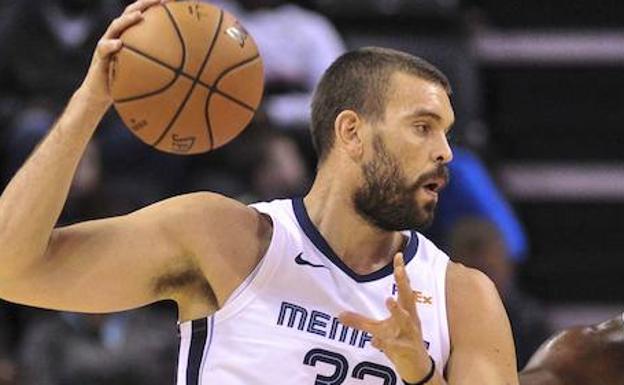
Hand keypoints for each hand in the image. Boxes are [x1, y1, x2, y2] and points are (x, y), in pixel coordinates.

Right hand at [79, 0, 169, 107]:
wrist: (99, 94)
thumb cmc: (124, 81)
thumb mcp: (142, 71)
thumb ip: (156, 65)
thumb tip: (185, 71)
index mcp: (128, 36)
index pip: (141, 15)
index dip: (153, 6)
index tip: (170, 1)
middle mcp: (116, 36)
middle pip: (129, 14)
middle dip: (143, 5)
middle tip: (158, 0)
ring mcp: (106, 44)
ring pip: (115, 27)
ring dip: (127, 20)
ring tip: (139, 16)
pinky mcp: (99, 58)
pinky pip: (104, 49)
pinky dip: (111, 46)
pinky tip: (119, 44)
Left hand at [340, 253, 432, 383]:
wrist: (416, 367)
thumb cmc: (401, 342)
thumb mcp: (379, 331)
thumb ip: (360, 322)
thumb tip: (339, 316)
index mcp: (407, 311)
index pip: (405, 288)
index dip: (402, 272)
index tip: (398, 255)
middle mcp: (410, 319)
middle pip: (408, 298)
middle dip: (404, 283)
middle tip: (400, 269)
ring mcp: (407, 334)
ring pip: (404, 320)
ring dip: (397, 311)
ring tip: (389, 300)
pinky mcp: (404, 349)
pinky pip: (392, 345)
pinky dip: (383, 343)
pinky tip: (376, 342)